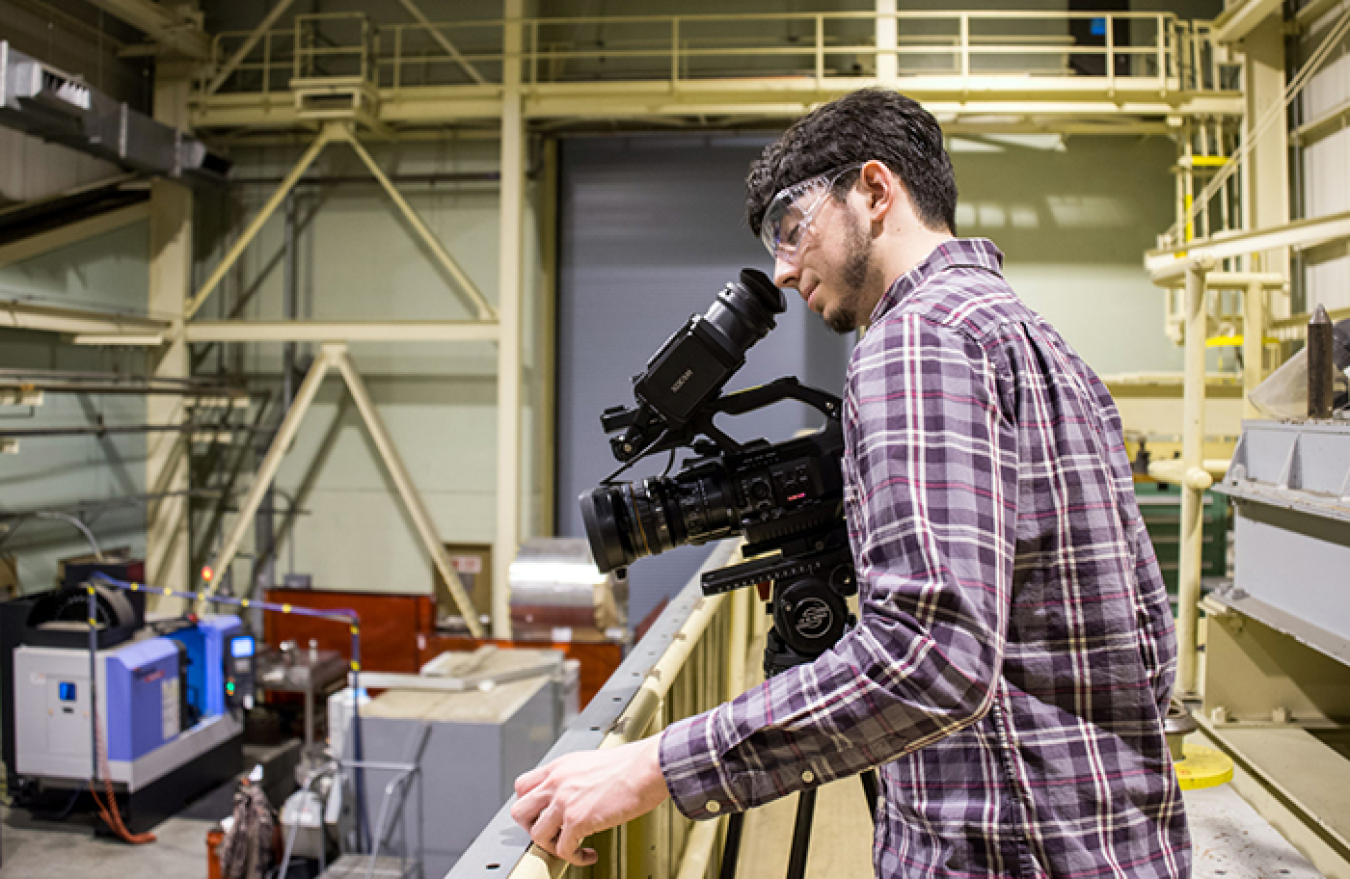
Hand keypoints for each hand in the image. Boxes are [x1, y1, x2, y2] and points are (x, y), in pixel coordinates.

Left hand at [510, 734, 669, 865]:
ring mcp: (564, 802)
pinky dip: (575, 857)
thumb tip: (573, 795)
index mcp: (559, 767)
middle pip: (519, 811)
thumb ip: (574, 778)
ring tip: (571, 846)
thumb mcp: (590, 763)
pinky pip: (563, 850)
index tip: (542, 815)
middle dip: (532, 827)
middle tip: (551, 833)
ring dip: (552, 846)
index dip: (529, 805)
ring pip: (537, 835)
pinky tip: (589, 854)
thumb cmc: (629, 765)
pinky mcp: (577, 820)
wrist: (646, 768)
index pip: (522, 786)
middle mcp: (556, 783)